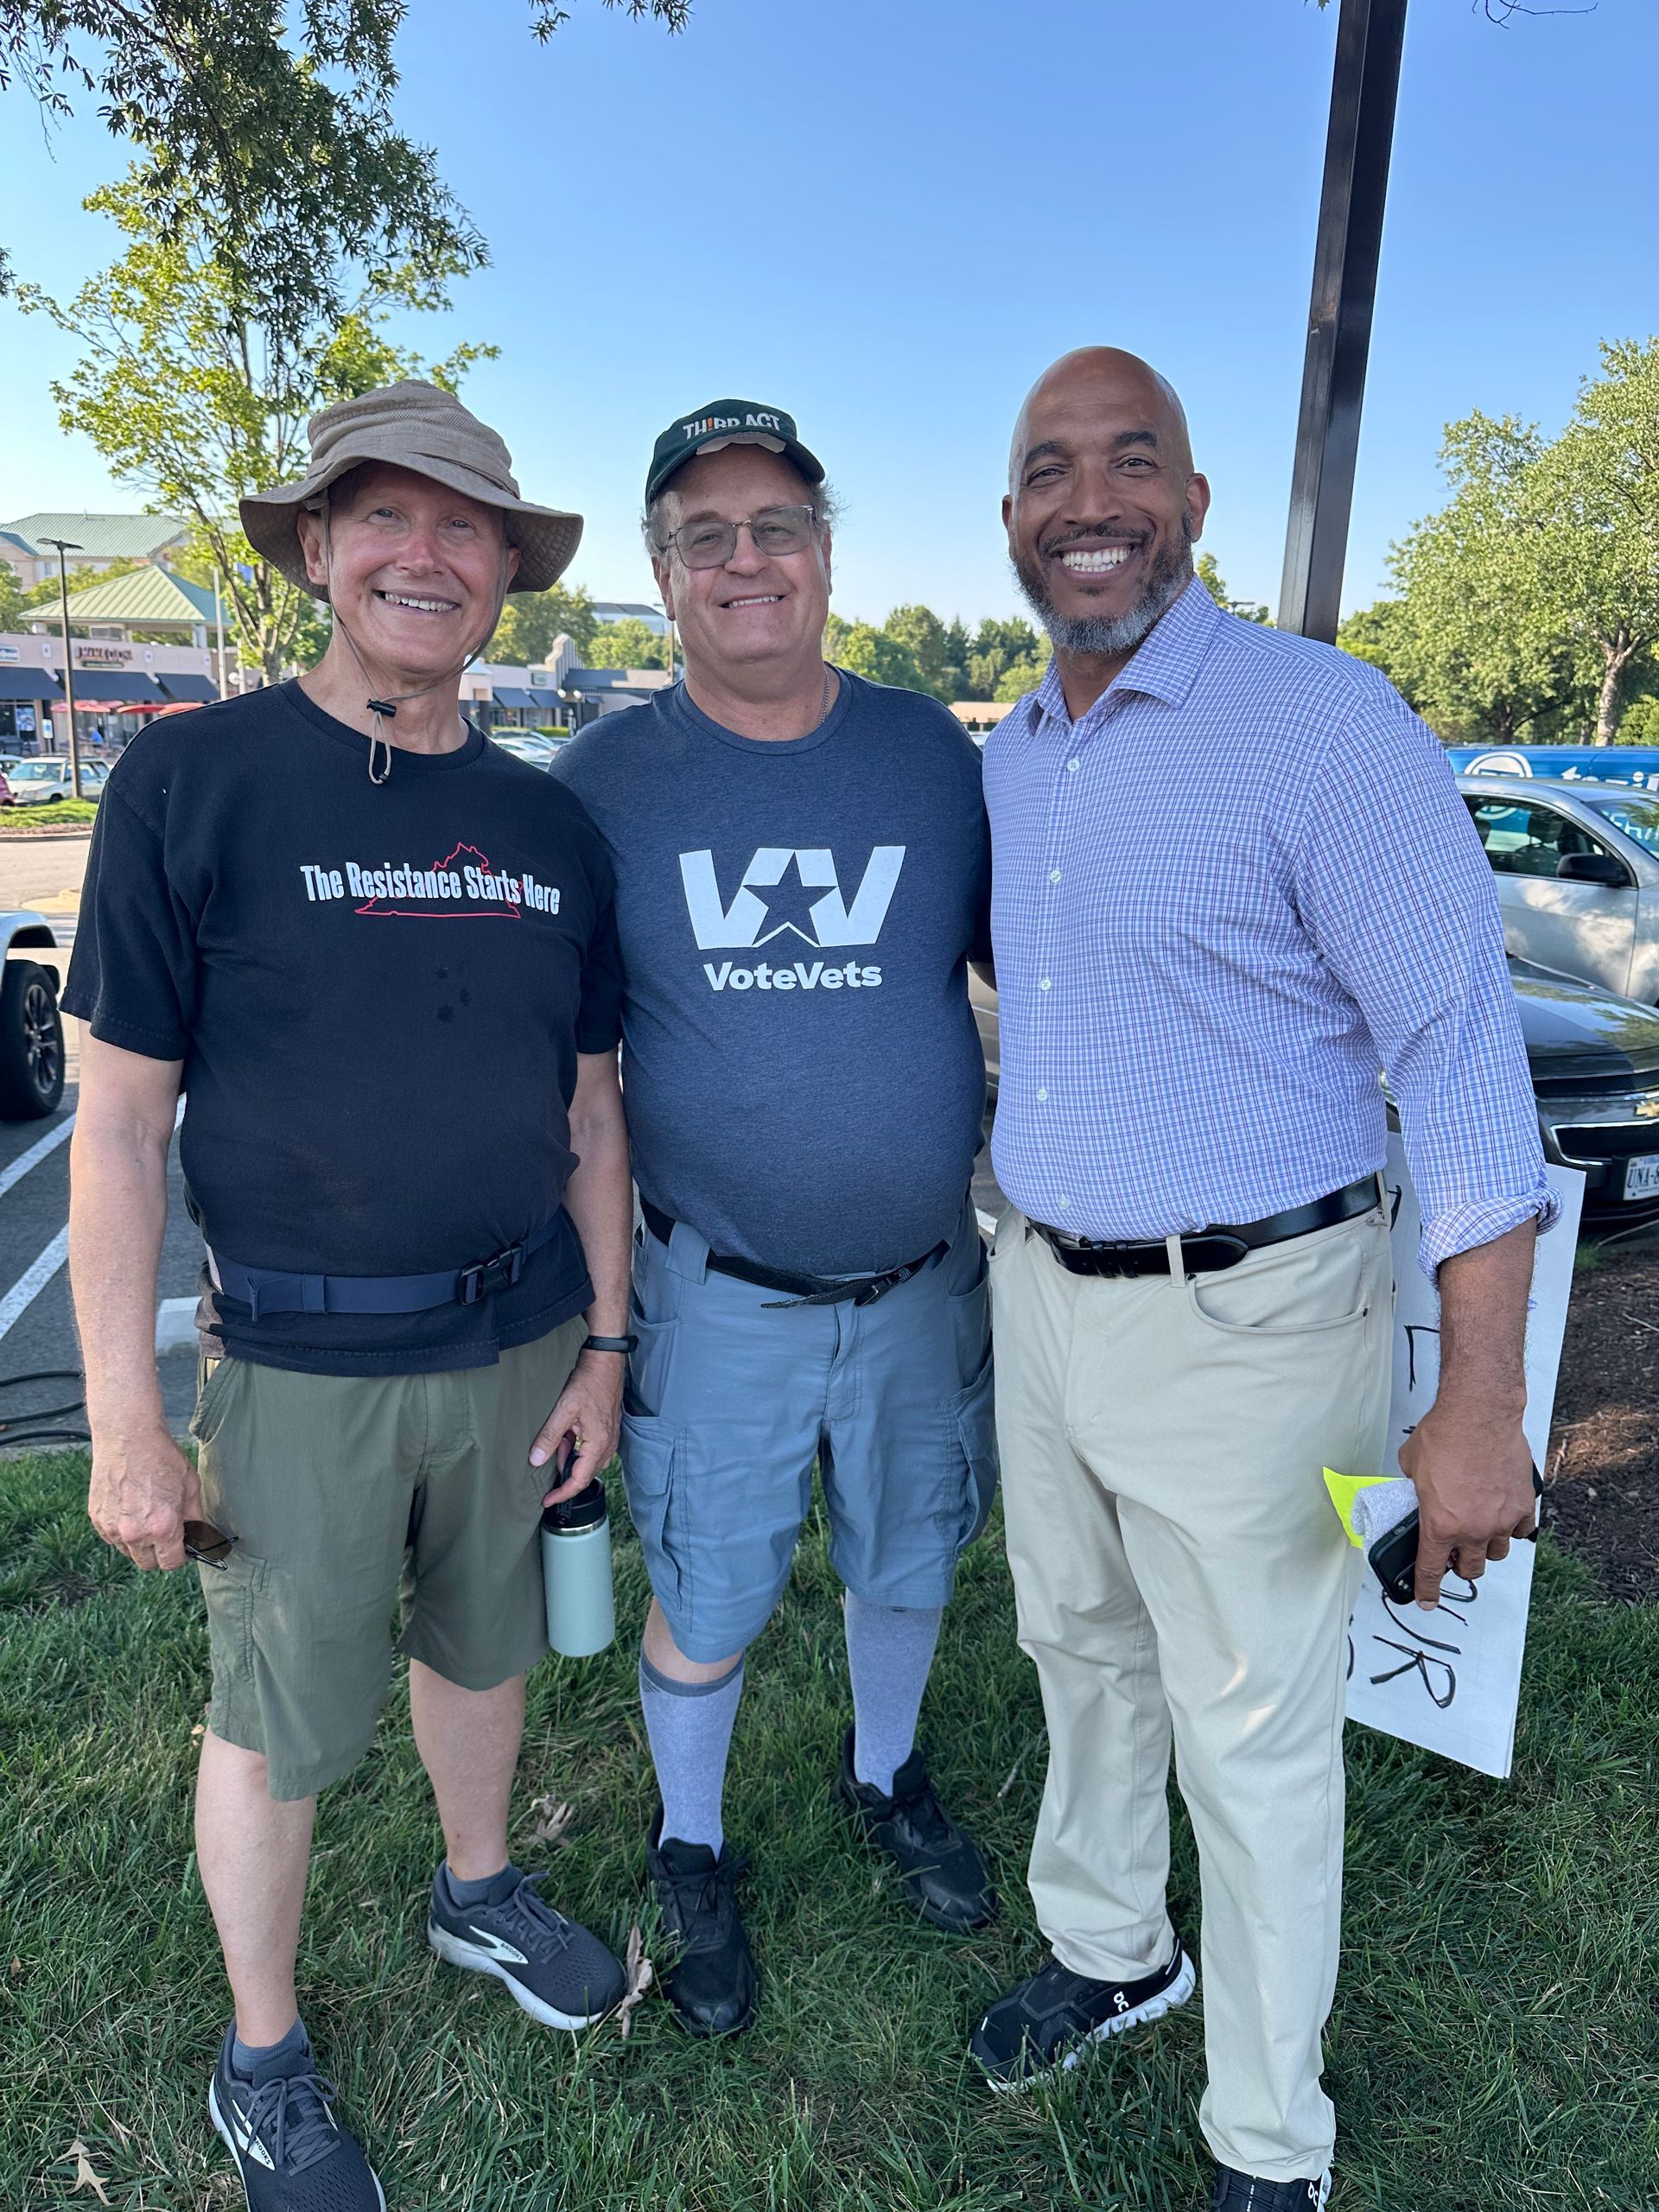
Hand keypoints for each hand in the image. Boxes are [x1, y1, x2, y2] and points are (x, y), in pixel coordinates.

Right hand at [88, 1424, 203, 1571]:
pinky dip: (122, 1532)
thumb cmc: (162, 1458)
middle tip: (165, 1534)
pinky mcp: (97, 1519)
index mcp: (162, 1528)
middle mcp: (135, 1534)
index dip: (179, 1556)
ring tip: (147, 1517)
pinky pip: (112, 1538)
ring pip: (128, 1552)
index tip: (181, 1546)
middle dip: (159, 1554)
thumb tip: (198, 1536)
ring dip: (139, 1544)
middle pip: (147, 1564)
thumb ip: (195, 1518)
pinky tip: (130, 1510)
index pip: (170, 1563)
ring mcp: (112, 1528)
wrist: (128, 1437)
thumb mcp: (190, 1486)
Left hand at [531, 1349, 623, 1505]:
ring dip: (571, 1457)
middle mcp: (608, 1444)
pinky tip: (567, 1435)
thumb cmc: (589, 1382)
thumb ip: (549, 1437)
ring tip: (556, 1443)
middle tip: (548, 1464)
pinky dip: (577, 1447)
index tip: (548, 1501)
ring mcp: (610, 1436)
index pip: (580, 1480)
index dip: (563, 1493)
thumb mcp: (564, 1410)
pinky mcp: (608, 1428)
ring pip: (589, 1460)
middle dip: (565, 1473)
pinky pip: (592, 1448)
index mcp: (599, 1444)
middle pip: (586, 1473)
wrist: (606, 1361)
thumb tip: (536, 1460)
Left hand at [1397, 1395, 1535, 1609]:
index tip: (1427, 1601)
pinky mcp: (1523, 1504)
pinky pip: (1521, 1531)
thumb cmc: (1444, 1434)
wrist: (1479, 1414)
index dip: (1428, 1590)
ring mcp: (1502, 1519)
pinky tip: (1503, 1516)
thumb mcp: (1412, 1465)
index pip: (1432, 1570)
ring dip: (1486, 1549)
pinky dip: (1513, 1529)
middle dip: (1461, 1566)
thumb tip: (1417, 1493)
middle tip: (1455, 1554)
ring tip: (1479, 1533)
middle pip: (1470, 1569)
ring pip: (1498, 1553)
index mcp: (1439, 1524)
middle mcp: (1473, 1529)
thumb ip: (1415, 1489)